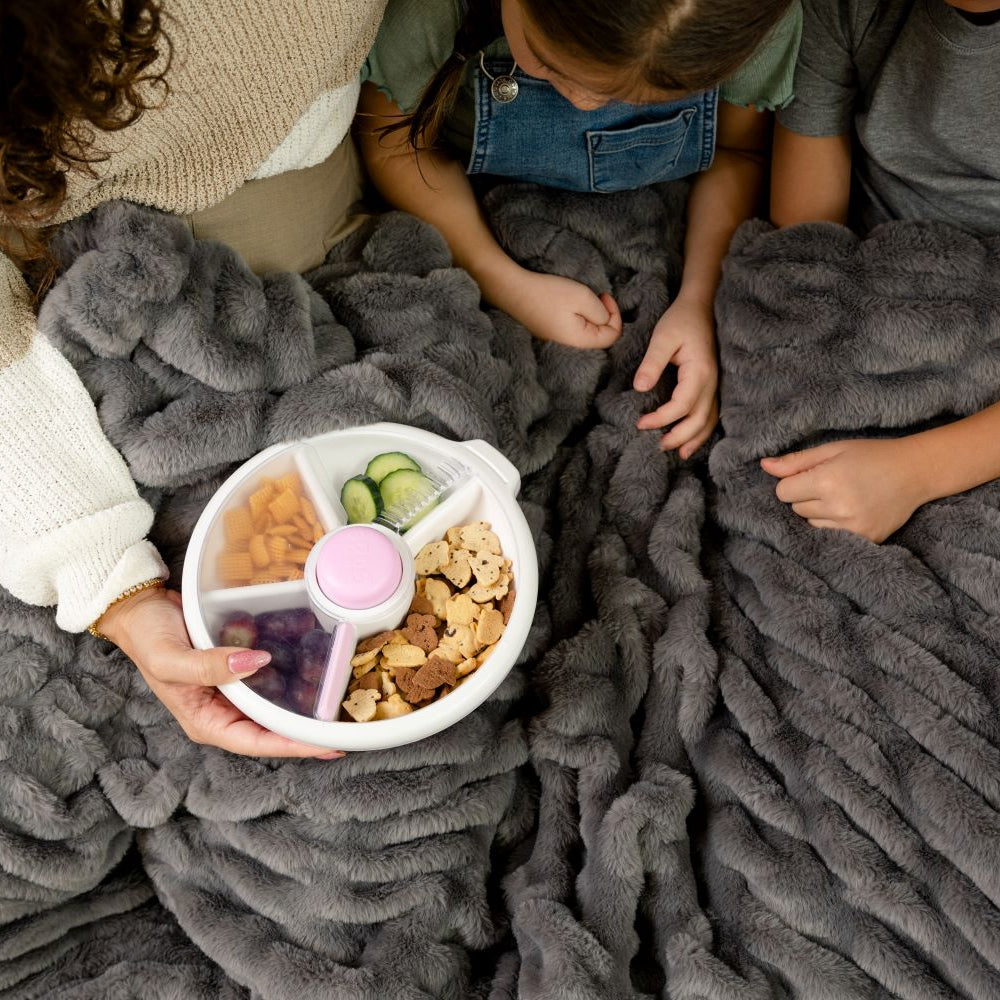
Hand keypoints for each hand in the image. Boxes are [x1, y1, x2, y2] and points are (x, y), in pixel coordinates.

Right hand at [98, 586, 342, 757]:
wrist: (140, 607)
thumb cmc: (148, 637)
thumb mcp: (171, 657)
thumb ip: (209, 666)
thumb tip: (256, 662)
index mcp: (205, 721)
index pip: (257, 742)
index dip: (293, 746)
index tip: (326, 745)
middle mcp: (222, 711)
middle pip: (272, 730)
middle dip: (308, 732)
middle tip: (347, 727)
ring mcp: (232, 691)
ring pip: (275, 706)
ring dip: (306, 707)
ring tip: (342, 705)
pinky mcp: (239, 669)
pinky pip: (271, 678)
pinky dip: (293, 676)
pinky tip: (319, 671)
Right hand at [501, 270, 622, 349]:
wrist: (513, 291)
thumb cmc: (548, 293)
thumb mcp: (582, 297)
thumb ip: (601, 312)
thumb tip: (605, 319)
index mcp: (579, 340)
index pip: (612, 337)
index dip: (615, 315)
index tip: (605, 296)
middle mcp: (569, 346)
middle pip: (600, 337)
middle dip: (604, 315)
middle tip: (598, 295)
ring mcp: (558, 340)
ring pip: (587, 332)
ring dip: (591, 314)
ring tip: (583, 298)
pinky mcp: (550, 332)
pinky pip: (574, 329)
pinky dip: (579, 316)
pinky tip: (570, 303)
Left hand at [634, 295, 718, 458]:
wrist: (701, 307)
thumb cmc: (681, 321)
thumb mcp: (663, 337)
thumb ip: (652, 363)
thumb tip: (640, 388)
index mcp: (699, 372)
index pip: (682, 406)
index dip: (662, 419)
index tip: (640, 423)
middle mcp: (712, 383)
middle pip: (699, 420)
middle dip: (679, 436)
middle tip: (657, 446)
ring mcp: (715, 386)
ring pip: (709, 421)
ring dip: (693, 439)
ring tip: (677, 453)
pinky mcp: (712, 386)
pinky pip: (711, 414)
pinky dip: (701, 431)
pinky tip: (690, 441)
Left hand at [761, 437, 925, 542]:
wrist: (915, 472)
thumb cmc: (871, 455)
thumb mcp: (832, 450)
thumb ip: (796, 461)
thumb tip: (763, 466)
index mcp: (827, 480)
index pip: (783, 492)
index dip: (794, 482)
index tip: (812, 475)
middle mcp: (838, 507)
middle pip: (796, 509)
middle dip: (807, 497)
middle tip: (833, 483)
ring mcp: (852, 526)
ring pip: (811, 525)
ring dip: (819, 513)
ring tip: (844, 496)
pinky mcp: (865, 539)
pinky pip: (831, 536)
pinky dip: (835, 525)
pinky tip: (852, 510)